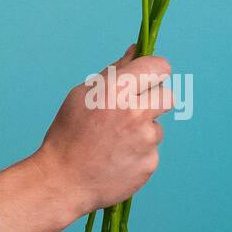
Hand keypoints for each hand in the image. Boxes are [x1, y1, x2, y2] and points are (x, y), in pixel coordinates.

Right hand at [32, 43, 172, 220]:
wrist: (63, 180)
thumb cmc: (69, 133)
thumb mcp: (82, 94)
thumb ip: (114, 72)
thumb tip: (135, 51)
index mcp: (115, 90)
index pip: (159, 67)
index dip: (154, 70)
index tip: (148, 76)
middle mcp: (135, 112)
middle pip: (168, 96)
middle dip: (153, 100)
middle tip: (132, 109)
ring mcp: (145, 140)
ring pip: (157, 126)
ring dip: (143, 129)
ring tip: (115, 140)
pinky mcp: (150, 162)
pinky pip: (151, 150)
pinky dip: (139, 152)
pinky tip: (117, 157)